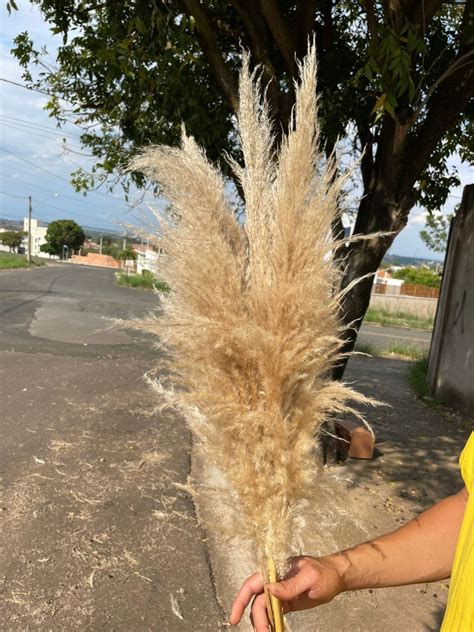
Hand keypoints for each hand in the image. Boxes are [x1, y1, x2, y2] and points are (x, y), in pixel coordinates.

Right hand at [229, 555, 345, 630]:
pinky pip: (273, 615)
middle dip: (258, 620)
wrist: (336, 577)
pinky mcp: (285, 603)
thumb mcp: (309, 577)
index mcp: (275, 571)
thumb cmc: (324, 572)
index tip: (234, 618)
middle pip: (257, 603)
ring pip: (263, 611)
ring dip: (263, 624)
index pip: (252, 584)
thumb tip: (271, 590)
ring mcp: (279, 593)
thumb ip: (290, 584)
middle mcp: (273, 581)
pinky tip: (273, 631)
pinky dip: (271, 624)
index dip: (240, 600)